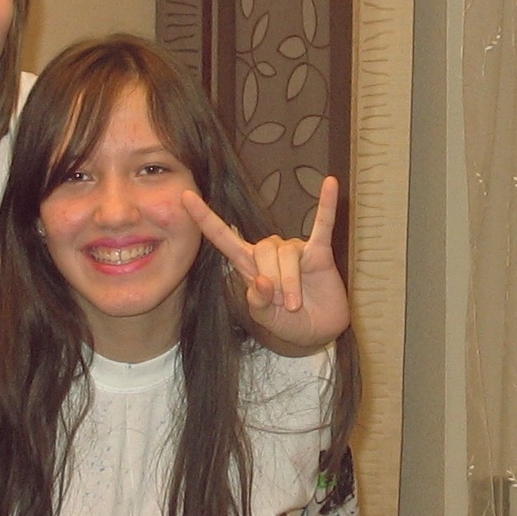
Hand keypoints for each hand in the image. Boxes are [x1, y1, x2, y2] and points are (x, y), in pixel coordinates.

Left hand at [181, 176, 350, 350]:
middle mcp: (269, 252)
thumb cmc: (286, 323)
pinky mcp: (319, 251)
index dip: (205, 218)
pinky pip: (323, 224)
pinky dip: (327, 205)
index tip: (186, 196)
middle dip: (273, 281)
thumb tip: (263, 281)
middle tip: (283, 305)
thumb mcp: (265, 319)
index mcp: (248, 265)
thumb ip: (258, 303)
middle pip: (262, 250)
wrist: (318, 332)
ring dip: (291, 283)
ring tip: (296, 304)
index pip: (223, 237)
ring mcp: (295, 249)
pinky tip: (331, 183)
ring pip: (287, 254)